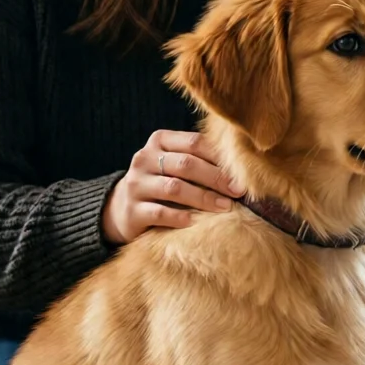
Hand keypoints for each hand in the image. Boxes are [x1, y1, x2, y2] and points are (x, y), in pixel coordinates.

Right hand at [101, 129, 246, 244]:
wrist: (121, 208)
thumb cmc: (161, 182)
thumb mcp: (174, 164)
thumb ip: (199, 160)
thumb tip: (243, 169)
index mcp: (159, 141)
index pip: (194, 142)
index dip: (220, 157)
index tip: (243, 173)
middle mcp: (144, 158)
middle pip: (186, 164)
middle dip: (216, 178)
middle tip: (239, 191)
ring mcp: (136, 184)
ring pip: (174, 188)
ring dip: (203, 198)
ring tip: (225, 207)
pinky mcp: (132, 210)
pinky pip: (160, 213)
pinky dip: (180, 217)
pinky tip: (195, 222)